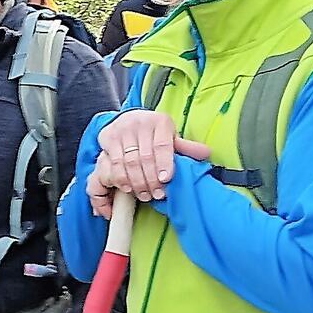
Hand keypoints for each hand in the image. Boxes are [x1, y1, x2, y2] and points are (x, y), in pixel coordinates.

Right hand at [89, 111, 210, 216]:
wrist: (128, 118)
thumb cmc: (153, 133)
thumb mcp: (170, 136)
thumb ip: (185, 147)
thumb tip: (206, 154)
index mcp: (159, 122)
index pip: (162, 145)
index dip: (164, 164)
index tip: (166, 179)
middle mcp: (139, 123)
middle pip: (144, 157)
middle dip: (150, 179)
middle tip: (157, 194)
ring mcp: (121, 130)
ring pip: (127, 162)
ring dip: (135, 182)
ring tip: (144, 195)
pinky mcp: (107, 138)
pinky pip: (112, 163)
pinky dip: (120, 178)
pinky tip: (127, 188)